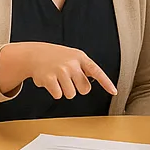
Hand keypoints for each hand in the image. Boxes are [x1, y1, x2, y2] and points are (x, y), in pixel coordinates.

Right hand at [0, 42, 117, 99]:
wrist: (35, 54)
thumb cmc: (57, 57)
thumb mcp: (73, 56)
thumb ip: (86, 68)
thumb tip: (102, 82)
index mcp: (80, 58)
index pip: (97, 71)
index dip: (106, 83)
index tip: (114, 92)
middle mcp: (71, 63)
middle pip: (85, 89)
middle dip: (77, 87)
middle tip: (68, 79)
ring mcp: (60, 70)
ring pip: (71, 94)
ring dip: (64, 90)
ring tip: (58, 79)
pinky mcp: (49, 79)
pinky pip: (58, 95)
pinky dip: (54, 92)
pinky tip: (50, 82)